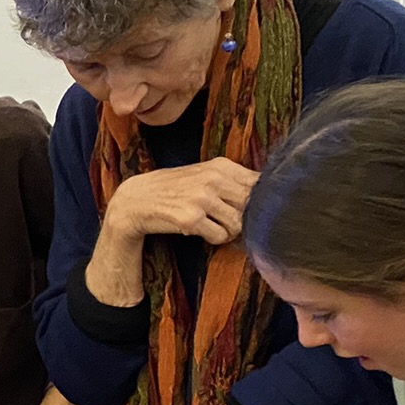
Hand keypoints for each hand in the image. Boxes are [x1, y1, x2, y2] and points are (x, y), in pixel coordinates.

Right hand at [104, 158, 258, 245]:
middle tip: (228, 221)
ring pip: (238, 224)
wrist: (137, 200)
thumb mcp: (203, 175)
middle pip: (251, 206)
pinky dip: (215, 239)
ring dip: (229, 231)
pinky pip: (220, 236)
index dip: (258, 201)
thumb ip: (232, 180)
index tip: (245, 208)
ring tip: (214, 227)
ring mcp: (202, 199)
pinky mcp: (191, 219)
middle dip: (244, 218)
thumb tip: (267, 194)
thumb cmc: (174, 189)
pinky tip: (203, 232)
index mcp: (221, 165)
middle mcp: (214, 179)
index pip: (259, 184)